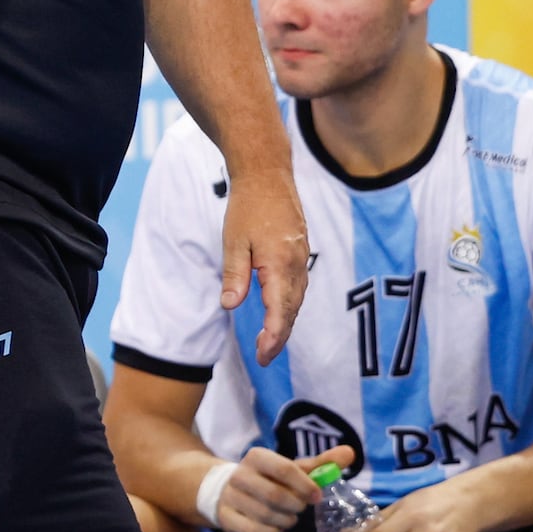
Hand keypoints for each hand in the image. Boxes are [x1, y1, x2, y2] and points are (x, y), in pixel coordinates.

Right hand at [210, 445, 353, 531]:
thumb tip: (350, 453)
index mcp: (257, 456)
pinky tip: (276, 526)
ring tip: (289, 516)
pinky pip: (257, 531)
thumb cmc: (269, 479)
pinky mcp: (227, 518)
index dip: (305, 485)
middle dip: (296, 506)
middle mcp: (240, 474)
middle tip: (301, 507)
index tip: (317, 496)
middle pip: (276, 496)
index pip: (285, 469)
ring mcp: (231, 497)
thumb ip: (322, 463)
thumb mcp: (293, 468)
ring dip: (286, 520)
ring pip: (267, 515)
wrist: (228, 491)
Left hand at [218, 174, 310, 362]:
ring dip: (285, 322)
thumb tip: (231, 306)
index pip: (279, 312)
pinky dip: (290, 303)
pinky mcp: (301, 251)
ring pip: (297, 299)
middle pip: (291, 310)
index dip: (272, 337)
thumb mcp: (233, 242)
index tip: (262, 356)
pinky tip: (279, 310)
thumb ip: (235, 275)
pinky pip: (299, 285)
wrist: (267, 174)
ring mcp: (301, 257)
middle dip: (279, 337)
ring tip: (269, 341)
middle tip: (264, 357)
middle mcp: (296, 264)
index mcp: (280, 264)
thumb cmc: (247, 206)